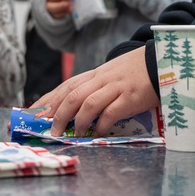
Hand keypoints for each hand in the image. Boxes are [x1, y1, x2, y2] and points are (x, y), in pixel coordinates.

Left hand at [38, 46, 158, 136]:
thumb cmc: (135, 71)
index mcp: (95, 74)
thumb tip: (72, 107)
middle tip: (50, 131)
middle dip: (57, 114)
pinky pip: (110, 111)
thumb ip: (94, 86)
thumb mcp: (111, 74)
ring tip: (73, 134)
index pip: (66, 86)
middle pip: (72, 94)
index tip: (33, 114)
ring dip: (77, 121)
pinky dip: (101, 124)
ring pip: (88, 102)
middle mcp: (101, 78)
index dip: (48, 99)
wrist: (161, 61)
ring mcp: (115, 87)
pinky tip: (98, 133)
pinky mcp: (129, 97)